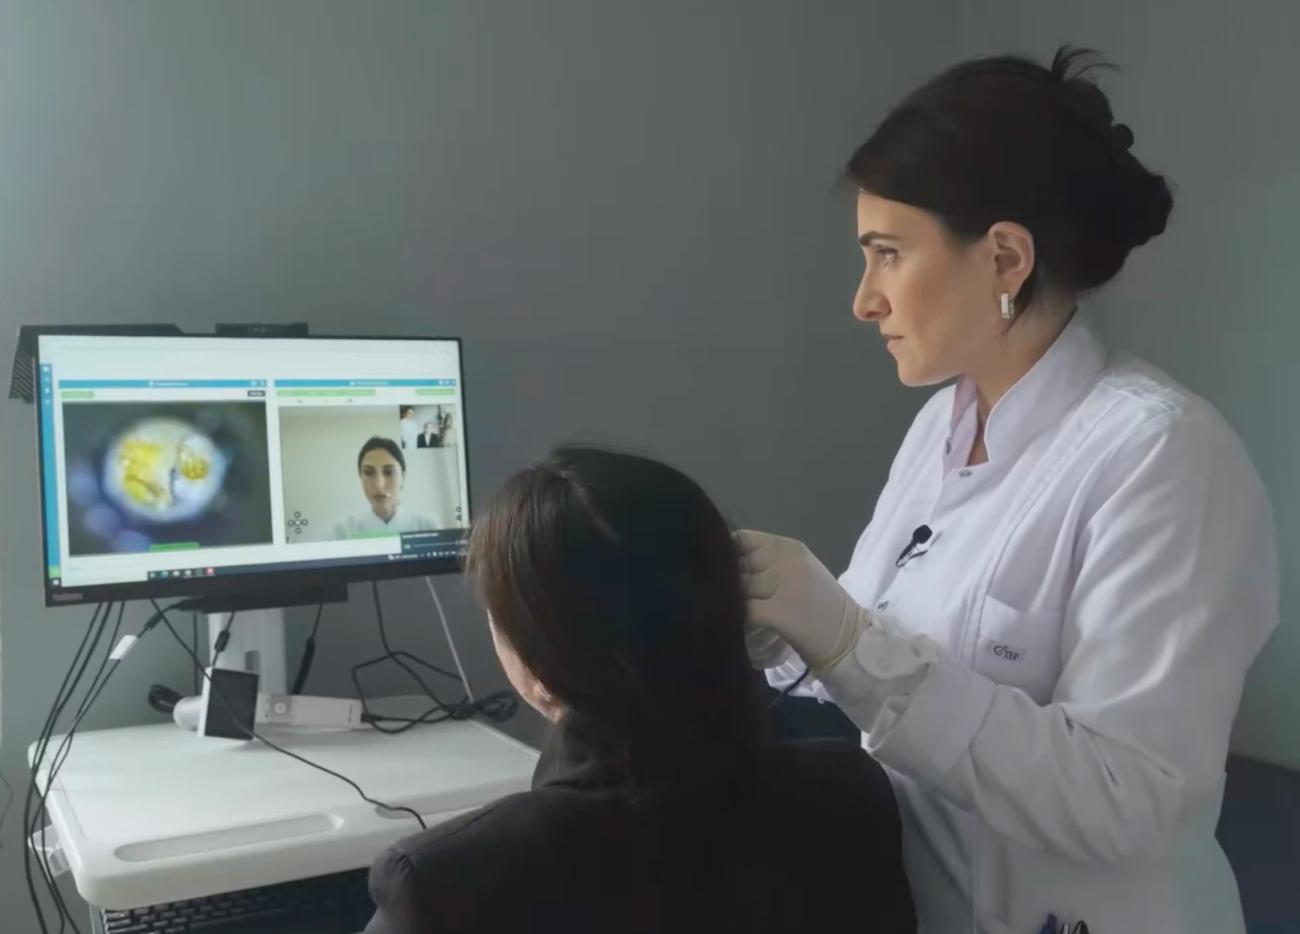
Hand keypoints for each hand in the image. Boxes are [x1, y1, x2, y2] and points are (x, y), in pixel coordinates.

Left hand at [735, 529, 867, 671]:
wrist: (852, 639)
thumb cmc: (822, 609)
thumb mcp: (798, 573)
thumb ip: (768, 564)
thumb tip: (728, 566)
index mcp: (789, 547)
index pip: (742, 540)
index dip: (728, 558)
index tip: (723, 575)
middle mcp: (786, 560)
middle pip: (737, 564)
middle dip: (726, 583)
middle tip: (722, 600)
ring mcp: (784, 583)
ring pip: (738, 587)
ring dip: (729, 602)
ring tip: (729, 614)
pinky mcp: (780, 610)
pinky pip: (745, 610)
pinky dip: (735, 618)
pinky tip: (735, 626)